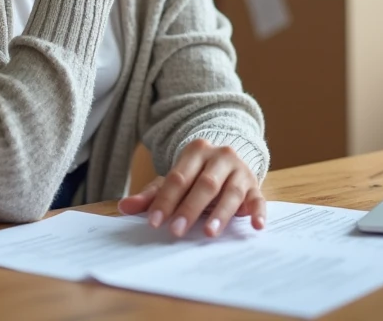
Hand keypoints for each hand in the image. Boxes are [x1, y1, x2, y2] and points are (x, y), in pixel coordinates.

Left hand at [118, 139, 265, 237]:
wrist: (228, 160)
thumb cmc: (196, 175)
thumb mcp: (174, 180)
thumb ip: (151, 194)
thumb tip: (124, 207)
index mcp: (196, 151)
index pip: (178, 177)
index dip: (166, 200)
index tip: (155, 222)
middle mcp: (221, 156)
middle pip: (204, 184)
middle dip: (190, 208)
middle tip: (177, 231)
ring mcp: (240, 170)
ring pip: (231, 192)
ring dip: (220, 213)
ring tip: (209, 233)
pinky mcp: (255, 186)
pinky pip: (258, 199)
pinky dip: (257, 212)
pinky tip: (255, 226)